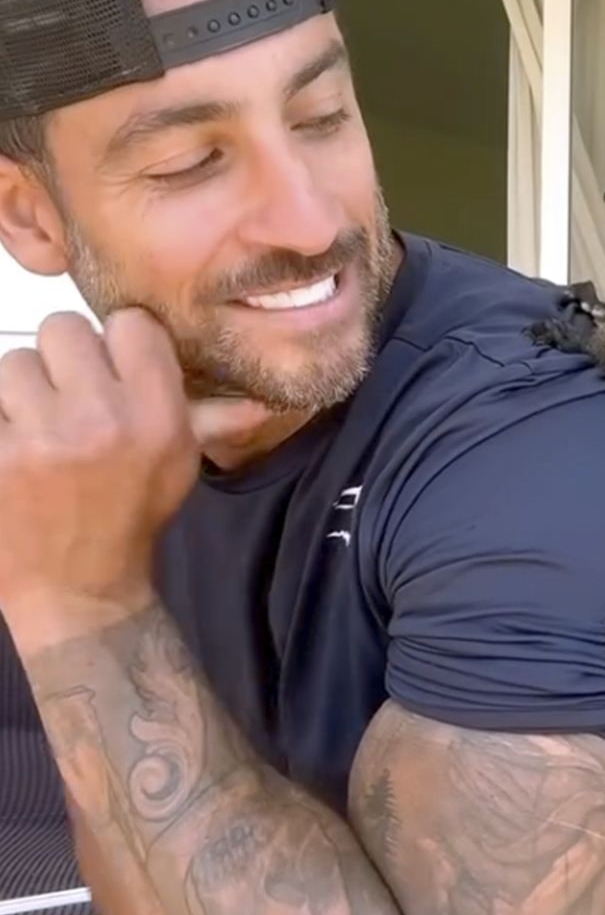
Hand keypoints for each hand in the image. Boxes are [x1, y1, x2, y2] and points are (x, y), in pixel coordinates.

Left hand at [0, 309, 199, 627]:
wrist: (77, 590)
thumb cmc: (132, 518)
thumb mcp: (180, 467)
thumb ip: (211, 419)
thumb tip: (268, 398)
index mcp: (157, 417)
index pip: (129, 324)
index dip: (118, 343)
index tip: (114, 370)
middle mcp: (103, 420)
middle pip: (62, 329)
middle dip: (63, 362)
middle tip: (68, 401)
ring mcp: (40, 438)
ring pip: (15, 362)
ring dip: (22, 392)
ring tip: (37, 430)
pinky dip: (0, 425)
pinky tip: (15, 454)